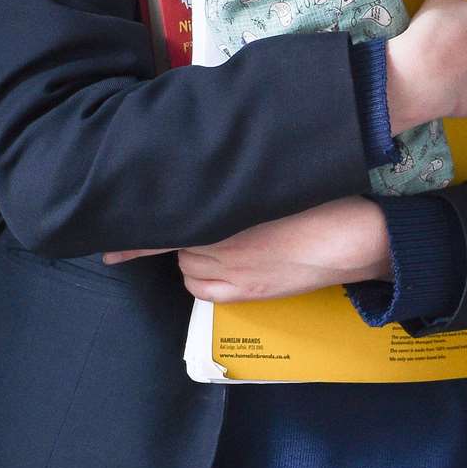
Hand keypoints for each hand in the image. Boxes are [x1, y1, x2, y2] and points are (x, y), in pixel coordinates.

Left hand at [102, 197, 391, 302]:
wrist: (360, 238)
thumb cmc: (326, 199)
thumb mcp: (277, 178)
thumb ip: (239, 177)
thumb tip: (212, 174)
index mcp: (228, 210)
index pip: (165, 220)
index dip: (132, 228)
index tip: (106, 224)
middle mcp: (222, 243)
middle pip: (174, 240)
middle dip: (178, 229)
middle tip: (198, 219)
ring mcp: (234, 271)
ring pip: (185, 265)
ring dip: (190, 252)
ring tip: (217, 239)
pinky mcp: (249, 292)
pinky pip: (203, 289)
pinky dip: (199, 278)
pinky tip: (215, 267)